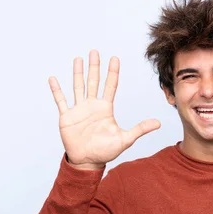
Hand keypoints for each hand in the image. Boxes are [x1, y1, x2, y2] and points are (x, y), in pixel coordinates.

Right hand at [49, 50, 160, 168]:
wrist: (88, 161)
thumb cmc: (106, 151)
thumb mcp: (125, 139)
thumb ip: (140, 129)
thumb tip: (159, 123)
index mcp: (105, 108)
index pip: (110, 86)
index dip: (112, 72)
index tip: (115, 58)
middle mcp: (92, 105)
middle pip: (93, 81)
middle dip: (94, 67)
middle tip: (95, 51)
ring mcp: (79, 110)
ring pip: (78, 86)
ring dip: (77, 73)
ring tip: (78, 59)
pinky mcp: (67, 117)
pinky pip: (61, 101)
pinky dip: (57, 90)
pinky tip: (53, 79)